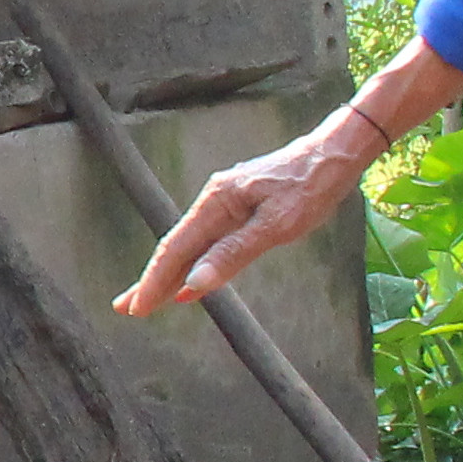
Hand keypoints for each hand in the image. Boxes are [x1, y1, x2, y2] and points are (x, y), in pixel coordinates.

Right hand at [120, 104, 389, 314]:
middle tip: (126, 309)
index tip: (137, 308)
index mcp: (217, 203)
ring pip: (191, 245)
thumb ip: (233, 254)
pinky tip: (189, 279)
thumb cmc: (311, 187)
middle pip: (176, 248)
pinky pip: (209, 240)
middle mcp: (214, 201)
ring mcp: (226, 203)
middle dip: (151, 279)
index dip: (154, 281)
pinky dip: (194, 262)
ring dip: (169, 273)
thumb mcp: (276, 225)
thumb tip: (195, 283)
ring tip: (148, 298)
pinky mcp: (240, 207)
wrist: (335, 153)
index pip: (176, 250)